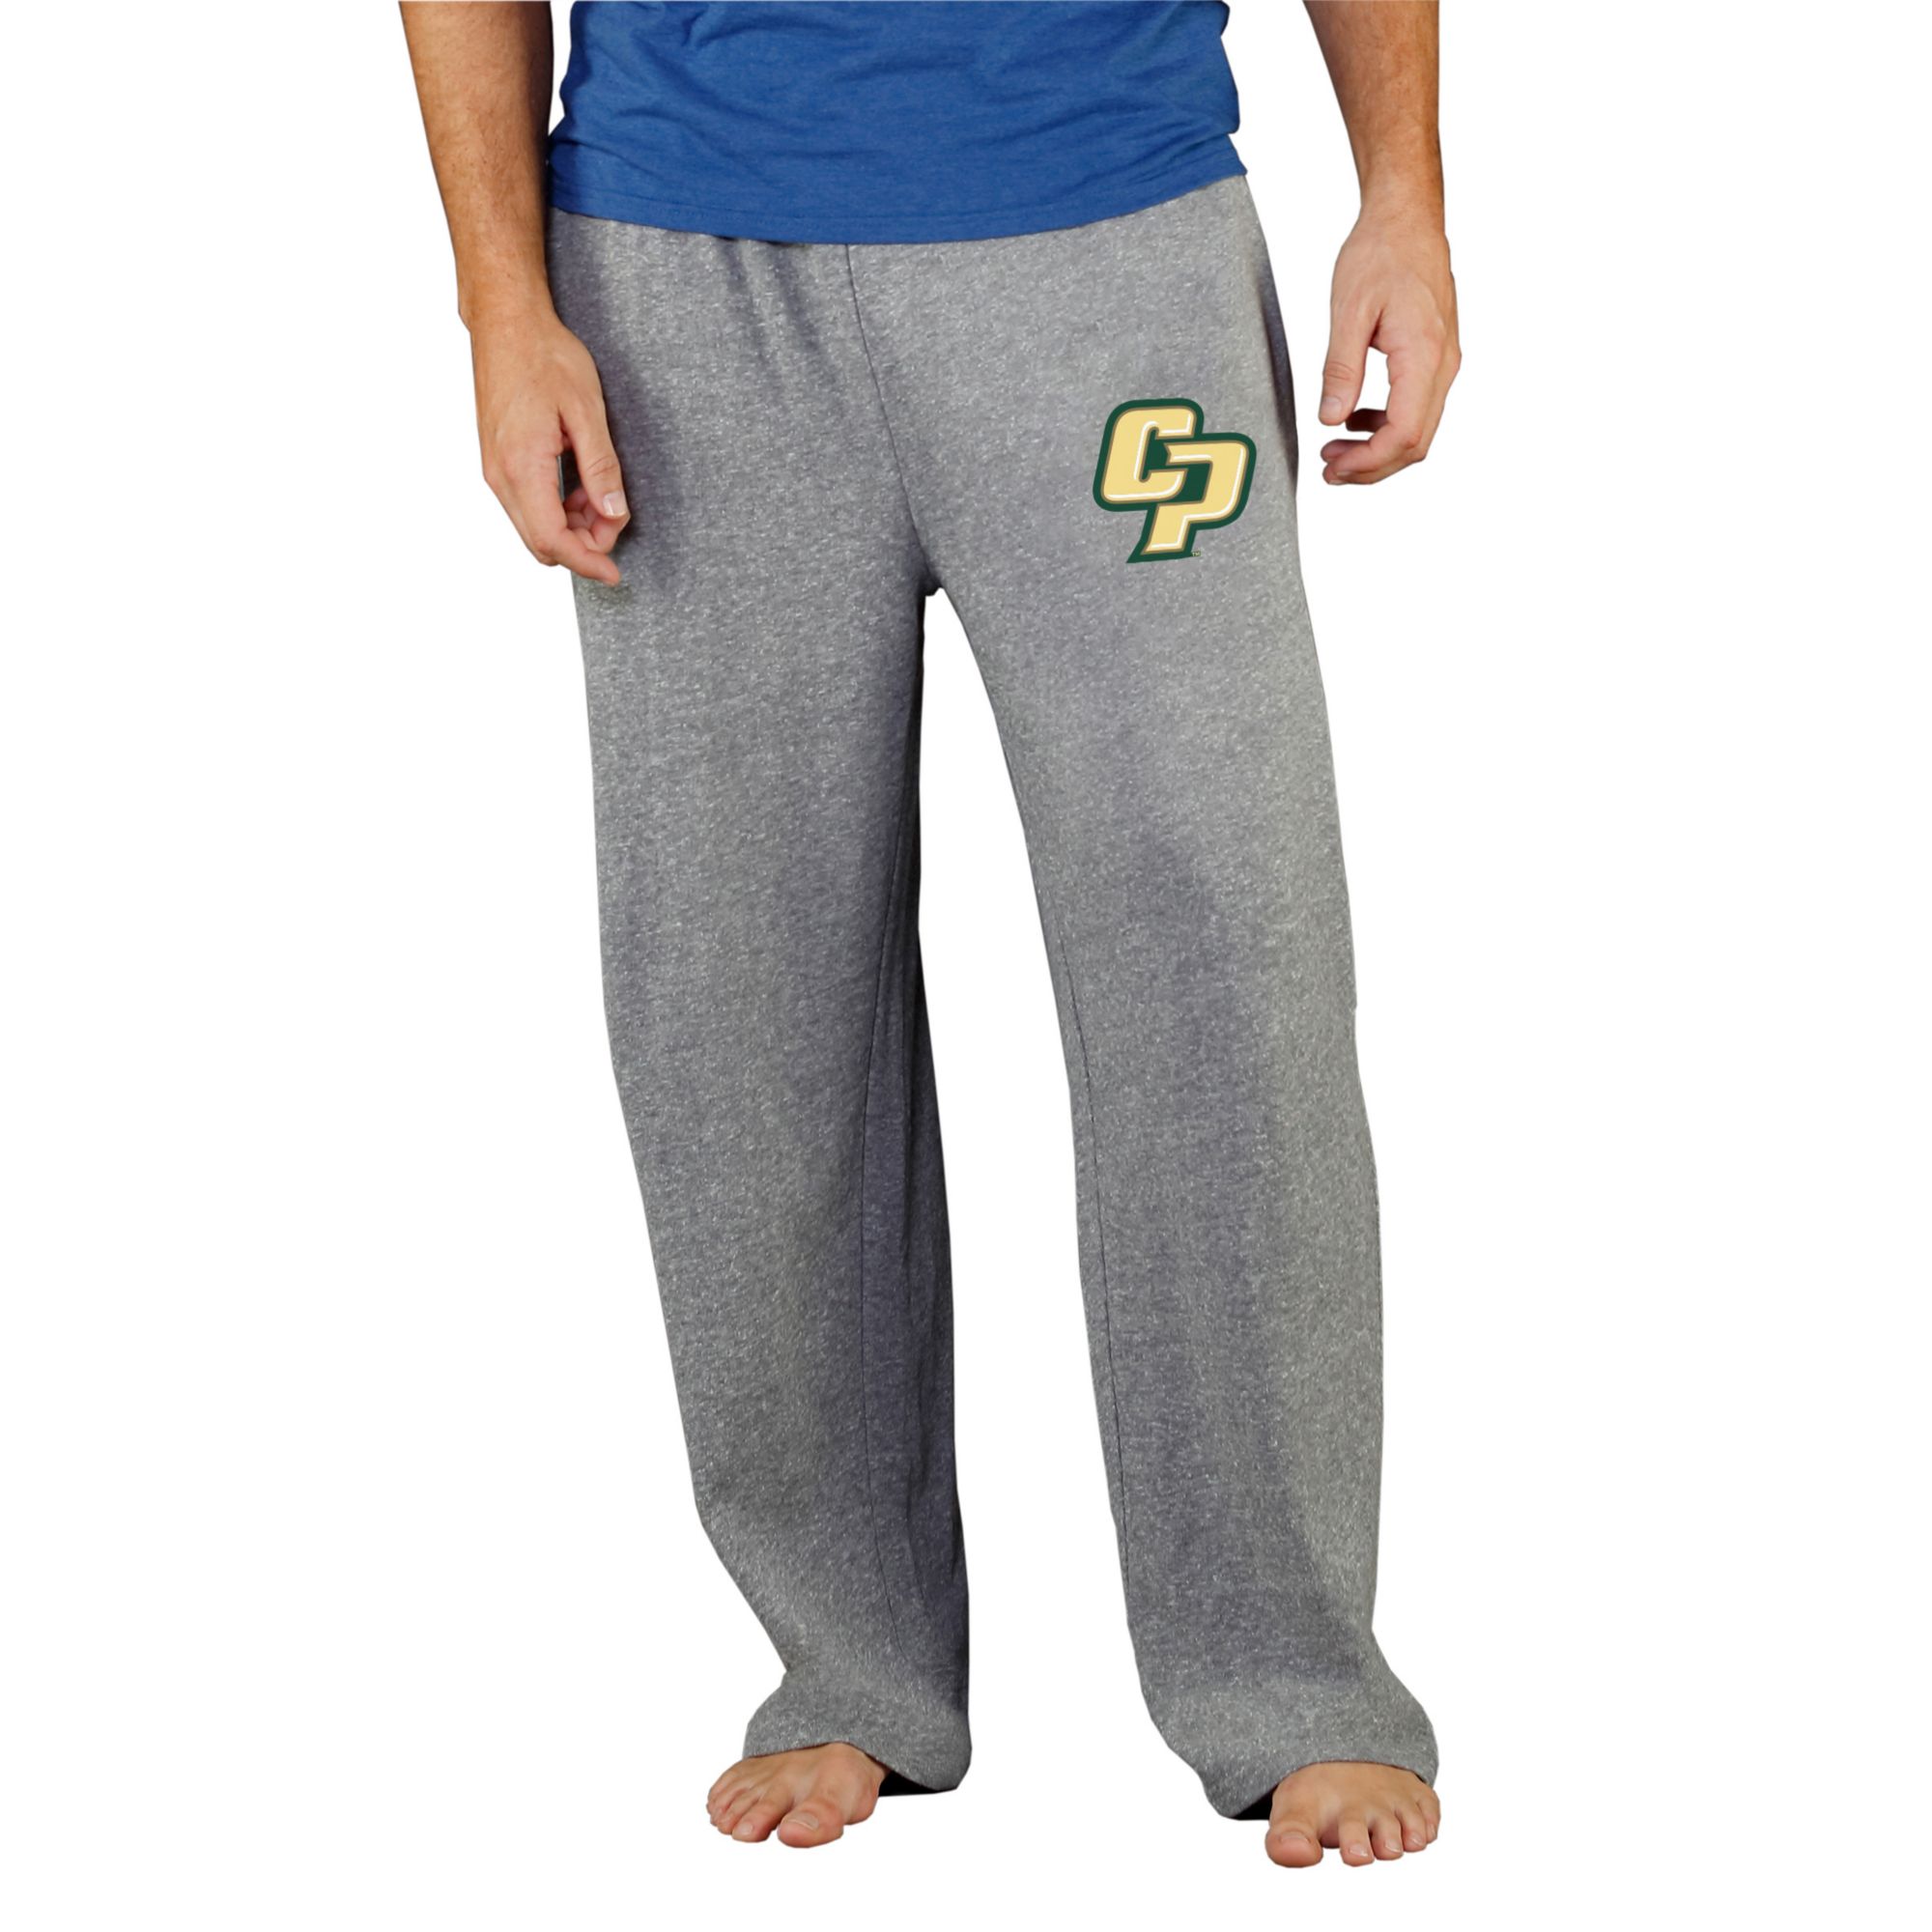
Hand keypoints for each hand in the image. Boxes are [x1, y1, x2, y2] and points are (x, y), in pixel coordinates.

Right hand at [469, 306, 629, 583]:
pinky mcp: (498, 463)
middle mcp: (500, 476)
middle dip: (583, 546)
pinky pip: (528, 506)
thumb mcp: (586, 410)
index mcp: (522, 465)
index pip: (552, 539)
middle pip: (541, 543)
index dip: (586, 562)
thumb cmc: (544, 356)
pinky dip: (558, 510)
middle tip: (616, 520)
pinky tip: (581, 487)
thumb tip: (613, 514)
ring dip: (572, 527)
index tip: (615, 573)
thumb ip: (601, 467)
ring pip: (535, 527)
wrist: (505, 323)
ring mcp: (494, 471)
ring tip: (602, 497)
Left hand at [1316, 202, 1459, 484]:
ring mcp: (1444, 363)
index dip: (1368, 462)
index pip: (1404, 434)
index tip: (1333, 468)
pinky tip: (1354, 421)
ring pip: (1419, 432)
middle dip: (1372, 467)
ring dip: (1378, 451)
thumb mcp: (1348, 310)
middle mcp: (1443, 365)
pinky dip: (1386, 427)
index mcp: (1424, 355)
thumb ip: (1340, 368)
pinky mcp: (1436, 359)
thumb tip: (1331, 419)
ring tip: (1336, 452)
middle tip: (1329, 470)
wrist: (1408, 219)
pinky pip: (1417, 409)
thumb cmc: (1380, 253)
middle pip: (1416, 444)